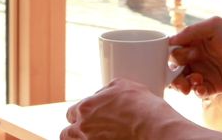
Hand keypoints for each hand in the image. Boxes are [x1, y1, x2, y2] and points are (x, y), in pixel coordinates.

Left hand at [62, 78, 181, 138]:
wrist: (153, 126)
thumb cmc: (141, 105)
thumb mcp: (122, 85)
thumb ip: (104, 91)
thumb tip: (100, 95)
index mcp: (85, 108)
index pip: (71, 114)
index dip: (79, 116)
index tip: (86, 118)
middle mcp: (83, 127)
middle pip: (68, 134)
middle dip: (76, 132)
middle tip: (88, 131)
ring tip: (92, 138)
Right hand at [169, 16, 221, 96]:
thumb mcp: (213, 26)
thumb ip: (190, 31)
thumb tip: (170, 41)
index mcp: (197, 42)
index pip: (176, 50)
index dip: (173, 56)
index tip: (176, 60)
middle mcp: (200, 57)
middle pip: (177, 69)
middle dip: (174, 74)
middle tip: (179, 77)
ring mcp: (206, 72)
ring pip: (185, 82)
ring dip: (183, 84)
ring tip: (192, 83)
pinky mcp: (215, 86)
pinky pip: (199, 92)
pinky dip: (197, 91)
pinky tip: (202, 88)